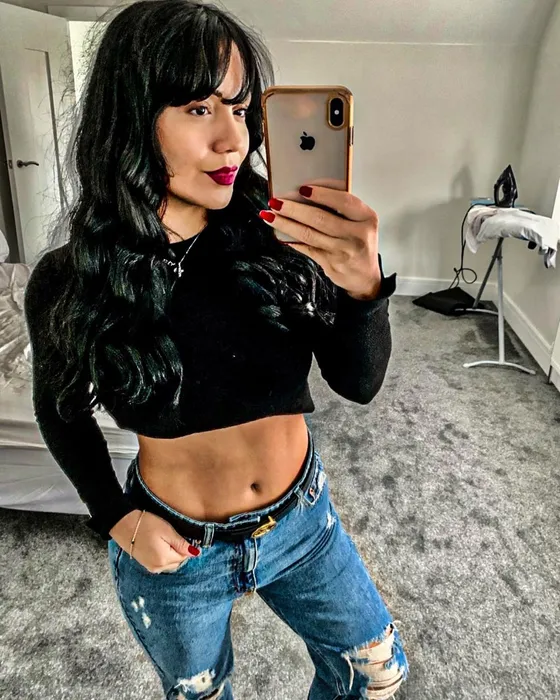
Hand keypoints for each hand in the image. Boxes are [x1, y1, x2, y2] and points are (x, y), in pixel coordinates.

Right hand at [110, 510, 200, 573]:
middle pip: (177, 561)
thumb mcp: (167, 531)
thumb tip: (196, 553)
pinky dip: (163, 556)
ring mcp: (150, 567)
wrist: (123, 524)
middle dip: (179, 551)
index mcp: (164, 559)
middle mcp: (158, 568)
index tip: (179, 534)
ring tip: (164, 539)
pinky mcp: (145, 564)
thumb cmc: (146, 524)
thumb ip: (181, 544)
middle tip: (171, 535)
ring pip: (170, 563)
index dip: (185, 545)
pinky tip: (158, 544)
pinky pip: (161, 563)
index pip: (184, 556)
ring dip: (171, 553)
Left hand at [259, 185, 381, 299]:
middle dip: (294, 209)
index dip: (322, 193)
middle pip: (320, 218)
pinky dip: (292, 240)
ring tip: (270, 215)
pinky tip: (280, 234)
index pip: (343, 201)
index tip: (302, 188)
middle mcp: (357, 235)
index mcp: (367, 218)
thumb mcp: (361, 222)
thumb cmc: (360, 243)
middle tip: (276, 201)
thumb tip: (306, 193)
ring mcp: (343, 251)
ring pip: (309, 234)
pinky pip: (307, 248)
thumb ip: (341, 208)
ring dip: (286, 224)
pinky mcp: (331, 264)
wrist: (366, 277)